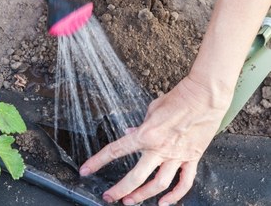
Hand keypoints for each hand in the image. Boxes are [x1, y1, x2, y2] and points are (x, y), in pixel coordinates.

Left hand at [79, 76, 231, 204]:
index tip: (86, 170)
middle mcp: (160, 148)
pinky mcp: (192, 158)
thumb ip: (140, 125)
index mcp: (146, 134)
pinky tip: (165, 202)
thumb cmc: (178, 98)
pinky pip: (184, 182)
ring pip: (159, 184)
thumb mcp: (152, 109)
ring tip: (131, 201)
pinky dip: (175, 195)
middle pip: (136, 177)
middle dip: (120, 190)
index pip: (115, 151)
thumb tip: (129, 134)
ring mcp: (177, 156)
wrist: (204, 96)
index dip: (97, 161)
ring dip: (143, 195)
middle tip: (109, 197)